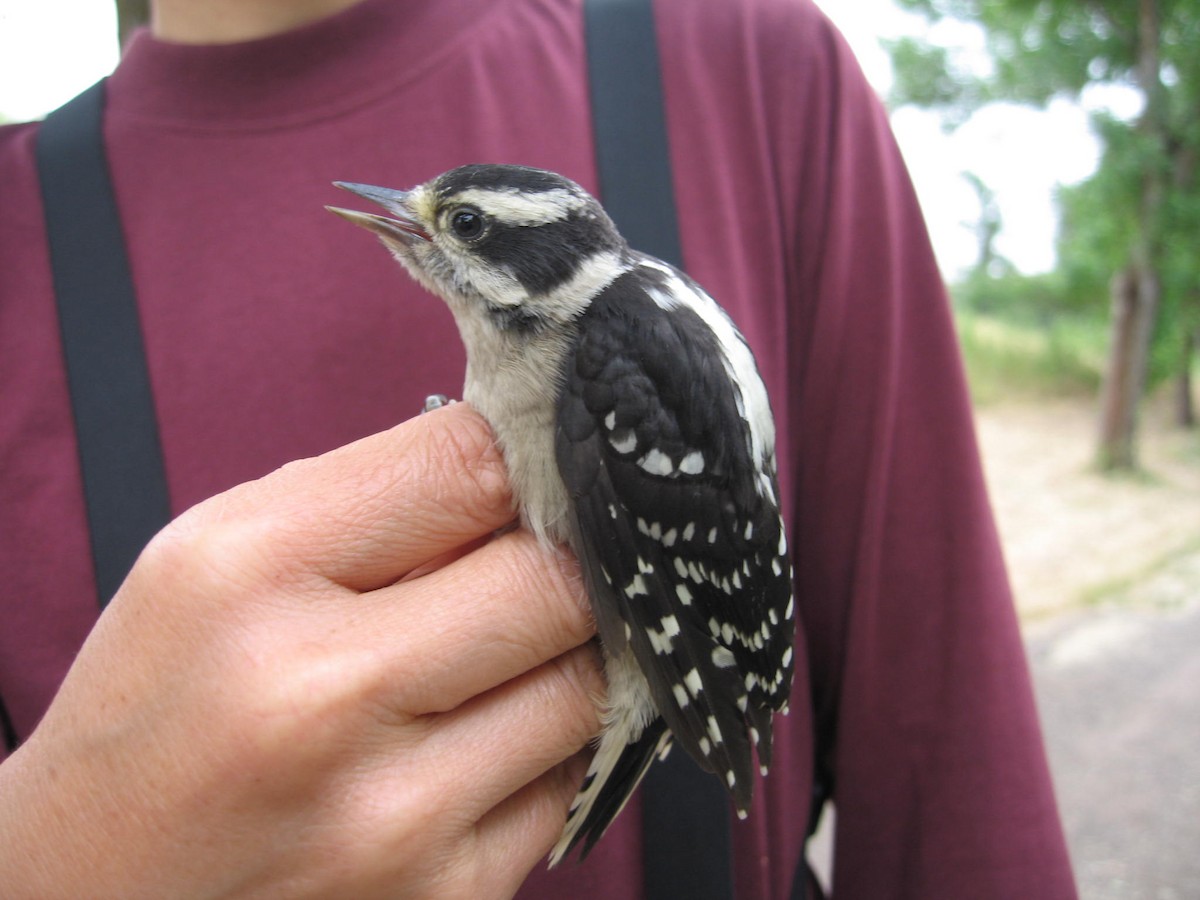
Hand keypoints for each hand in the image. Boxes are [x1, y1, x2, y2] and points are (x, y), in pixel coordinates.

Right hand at [0, 403, 599, 897]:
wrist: (100, 891)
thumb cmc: (164, 708)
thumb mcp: (216, 561)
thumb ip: (374, 500)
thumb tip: (532, 468)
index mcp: (248, 571)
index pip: (474, 467)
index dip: (523, 462)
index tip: (524, 476)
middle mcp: (321, 696)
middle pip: (558, 581)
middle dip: (558, 563)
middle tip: (516, 570)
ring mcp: (392, 815)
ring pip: (586, 683)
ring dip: (557, 657)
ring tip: (481, 664)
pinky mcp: (446, 894)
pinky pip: (567, 778)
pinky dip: (538, 746)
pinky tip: (463, 747)